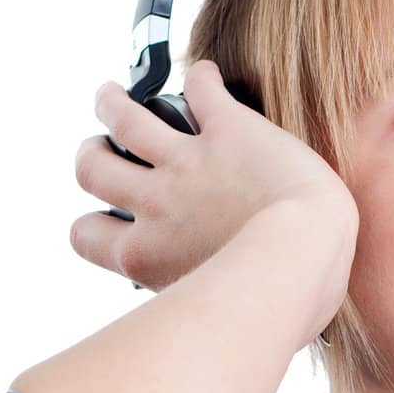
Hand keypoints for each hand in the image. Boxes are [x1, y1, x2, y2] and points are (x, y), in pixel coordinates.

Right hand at [69, 59, 359, 293]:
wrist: (307, 257)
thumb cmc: (280, 304)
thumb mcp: (218, 316)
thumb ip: (200, 298)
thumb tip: (217, 308)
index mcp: (146, 258)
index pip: (86, 236)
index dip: (93, 223)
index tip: (106, 216)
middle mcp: (155, 206)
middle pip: (92, 169)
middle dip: (92, 155)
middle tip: (102, 148)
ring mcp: (188, 163)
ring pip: (124, 118)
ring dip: (114, 101)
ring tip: (112, 95)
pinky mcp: (228, 130)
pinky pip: (200, 89)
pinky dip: (200, 79)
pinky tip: (204, 77)